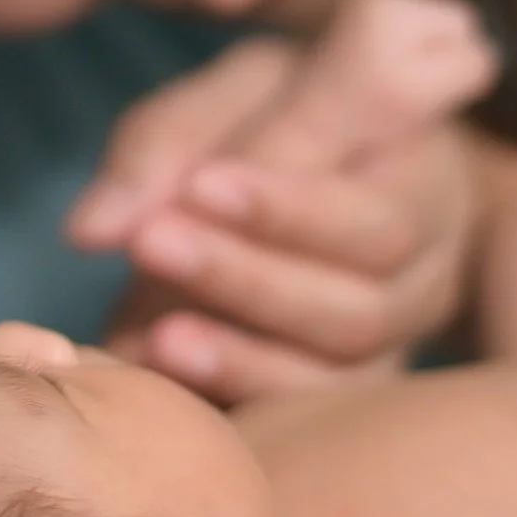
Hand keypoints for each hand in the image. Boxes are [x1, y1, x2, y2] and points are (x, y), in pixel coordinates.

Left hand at [66, 0, 495, 402]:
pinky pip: (296, 425)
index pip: (376, 215)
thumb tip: (91, 230)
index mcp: (424, 182)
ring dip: (235, 358)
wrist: (329, 189)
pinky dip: (225, 401)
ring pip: (331, 381)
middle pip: (357, 310)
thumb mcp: (241, 91)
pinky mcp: (342, 403)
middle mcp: (424, 278)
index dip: (287, 209)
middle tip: (150, 243)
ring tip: (153, 335)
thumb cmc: (283, 120)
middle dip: (245, 280)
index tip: (197, 184)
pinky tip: (156, 376)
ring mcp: (392, 351)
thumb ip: (170, 142)